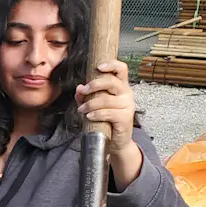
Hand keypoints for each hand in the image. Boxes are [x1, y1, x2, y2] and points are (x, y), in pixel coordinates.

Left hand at [76, 60, 142, 189]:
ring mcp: (127, 105)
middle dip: (94, 85)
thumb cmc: (106, 120)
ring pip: (107, 99)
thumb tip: (78, 88)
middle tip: (83, 91)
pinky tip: (89, 116)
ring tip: (81, 110)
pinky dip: (96, 114)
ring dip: (90, 104)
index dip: (111, 65)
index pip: (121, 69)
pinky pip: (109, 113)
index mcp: (121, 87)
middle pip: (112, 82)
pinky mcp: (125, 118)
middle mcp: (127, 93)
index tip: (98, 67)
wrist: (116, 142)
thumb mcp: (94, 106)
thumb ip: (86, 96)